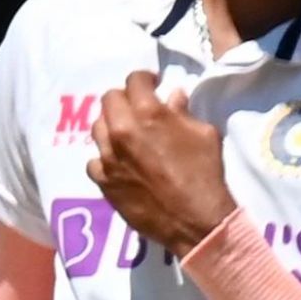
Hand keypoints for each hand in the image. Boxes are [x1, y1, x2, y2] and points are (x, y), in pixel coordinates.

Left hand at [87, 71, 235, 256]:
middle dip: (125, 98)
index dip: (145, 79)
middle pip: (109, 99)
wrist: (195, 220)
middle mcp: (121, 131)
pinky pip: (95, 160)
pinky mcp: (104, 181)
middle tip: (139, 109)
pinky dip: (106, 158)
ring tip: (127, 134)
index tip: (153, 85)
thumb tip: (172, 98)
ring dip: (112, 125)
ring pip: (98, 127)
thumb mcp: (204, 135)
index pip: (134, 80)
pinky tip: (120, 163)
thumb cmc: (205, 173)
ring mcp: (108, 157)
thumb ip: (183, 113)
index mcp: (148, 114)